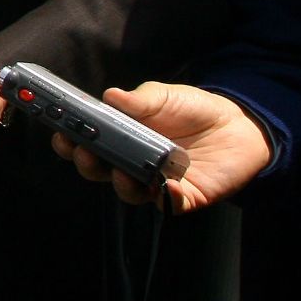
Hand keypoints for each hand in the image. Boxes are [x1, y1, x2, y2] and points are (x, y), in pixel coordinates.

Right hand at [51, 81, 272, 212]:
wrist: (239, 126)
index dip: (69, 142)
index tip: (60, 133)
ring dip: (120, 183)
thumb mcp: (164, 96)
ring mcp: (156, 182)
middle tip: (85, 151)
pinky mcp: (185, 197)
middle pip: (99, 171)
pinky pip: (170, 205)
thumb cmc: (194, 108)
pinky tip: (165, 186)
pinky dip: (166, 199)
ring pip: (129, 192)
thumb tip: (112, 97)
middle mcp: (132, 162)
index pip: (86, 143)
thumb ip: (140, 99)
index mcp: (120, 136)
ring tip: (123, 171)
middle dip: (86, 163)